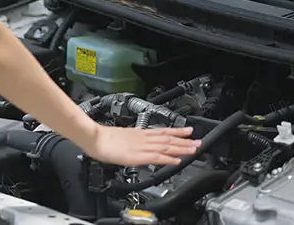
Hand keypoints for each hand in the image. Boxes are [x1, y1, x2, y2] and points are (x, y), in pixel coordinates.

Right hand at [82, 124, 199, 166]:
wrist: (96, 138)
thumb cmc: (105, 138)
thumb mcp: (123, 136)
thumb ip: (133, 140)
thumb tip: (137, 143)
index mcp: (140, 133)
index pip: (163, 132)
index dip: (177, 132)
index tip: (188, 132)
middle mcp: (144, 138)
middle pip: (168, 138)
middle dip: (184, 141)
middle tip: (198, 141)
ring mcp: (143, 146)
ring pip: (166, 146)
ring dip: (181, 148)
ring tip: (193, 149)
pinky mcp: (139, 155)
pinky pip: (157, 157)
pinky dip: (169, 159)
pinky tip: (177, 161)